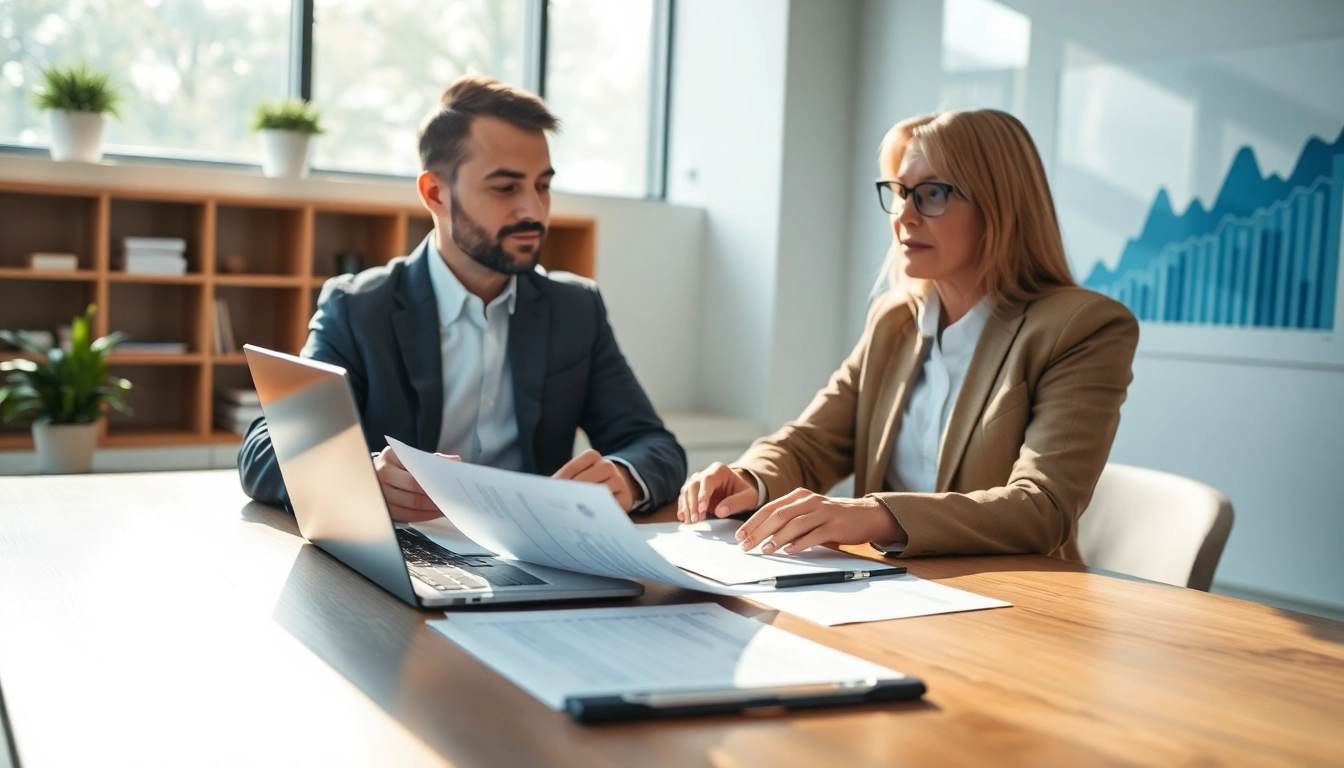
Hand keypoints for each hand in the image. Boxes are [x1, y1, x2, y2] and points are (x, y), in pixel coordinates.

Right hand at [374, 446, 458, 522]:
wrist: (374, 472)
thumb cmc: (398, 464)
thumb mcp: (412, 456)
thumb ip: (432, 459)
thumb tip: (455, 461)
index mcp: (391, 457)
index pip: (416, 473)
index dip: (434, 483)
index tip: (448, 487)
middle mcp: (382, 474)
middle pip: (413, 492)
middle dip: (434, 499)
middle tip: (449, 501)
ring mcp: (379, 492)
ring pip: (409, 506)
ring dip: (430, 510)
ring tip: (444, 508)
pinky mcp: (382, 507)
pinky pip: (404, 516)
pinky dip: (421, 516)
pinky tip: (432, 514)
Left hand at [553, 449, 639, 511]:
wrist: (616, 487)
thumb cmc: (590, 482)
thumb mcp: (578, 474)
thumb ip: (565, 479)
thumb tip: (549, 487)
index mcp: (592, 456)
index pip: (574, 466)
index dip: (562, 479)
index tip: (551, 490)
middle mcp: (607, 466)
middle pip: (587, 479)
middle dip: (572, 492)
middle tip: (559, 504)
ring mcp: (618, 481)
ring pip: (600, 491)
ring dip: (585, 502)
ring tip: (571, 512)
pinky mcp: (625, 498)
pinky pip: (611, 505)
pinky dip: (600, 511)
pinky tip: (588, 518)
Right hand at [678, 462, 759, 523]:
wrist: (741, 492)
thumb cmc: (745, 493)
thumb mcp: (748, 497)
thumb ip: (736, 503)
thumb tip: (720, 512)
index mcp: (719, 470)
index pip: (707, 481)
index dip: (702, 495)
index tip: (701, 510)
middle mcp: (706, 473)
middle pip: (693, 486)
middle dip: (693, 504)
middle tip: (695, 520)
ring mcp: (698, 481)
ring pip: (686, 491)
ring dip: (687, 507)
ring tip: (691, 522)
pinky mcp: (694, 491)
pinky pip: (684, 497)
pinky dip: (683, 508)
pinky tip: (683, 518)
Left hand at [734, 489, 904, 553]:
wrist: (866, 515)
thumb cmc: (831, 517)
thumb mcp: (808, 512)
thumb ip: (788, 520)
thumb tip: (761, 536)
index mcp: (799, 496)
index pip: (770, 508)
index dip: (752, 522)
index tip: (739, 536)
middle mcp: (810, 501)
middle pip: (779, 515)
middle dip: (759, 531)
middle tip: (746, 545)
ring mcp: (824, 512)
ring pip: (795, 524)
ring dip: (778, 538)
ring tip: (765, 550)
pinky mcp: (836, 525)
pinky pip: (815, 534)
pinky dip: (801, 543)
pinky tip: (789, 551)